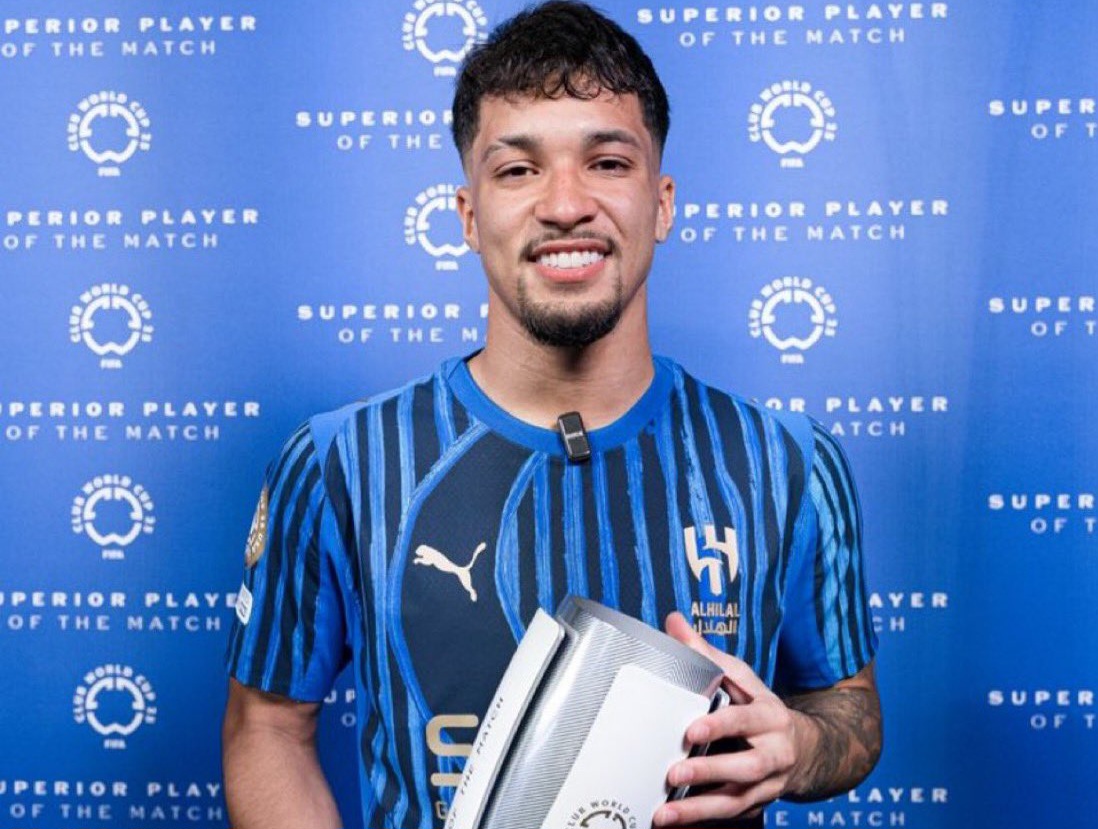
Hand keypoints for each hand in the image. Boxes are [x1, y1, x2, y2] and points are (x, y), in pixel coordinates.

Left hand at [653, 612, 809, 825]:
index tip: (691, 730)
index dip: (720, 726)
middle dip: (709, 772)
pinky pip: (731, 816)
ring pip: (737, 800)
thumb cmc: (760, 708)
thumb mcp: (741, 678)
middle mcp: (775, 752)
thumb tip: (673, 621)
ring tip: (665, 814)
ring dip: (699, 810)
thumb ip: (707, 654)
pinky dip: (703, 820)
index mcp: (770, 716)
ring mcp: (769, 784)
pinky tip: (674, 822)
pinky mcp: (757, 804)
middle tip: (674, 773)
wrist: (804, 749)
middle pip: (746, 767)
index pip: (745, 720)